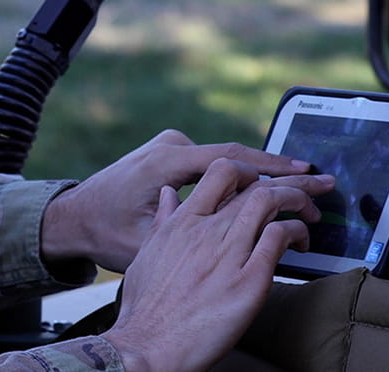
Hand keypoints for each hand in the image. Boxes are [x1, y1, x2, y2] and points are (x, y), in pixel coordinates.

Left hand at [41, 129, 326, 271]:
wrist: (70, 218)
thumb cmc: (103, 234)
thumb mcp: (146, 241)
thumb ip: (188, 229)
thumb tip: (233, 230)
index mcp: (168, 161)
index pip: (233, 162)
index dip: (274, 170)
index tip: (307, 175)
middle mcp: (171, 146)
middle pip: (237, 157)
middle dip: (280, 170)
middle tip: (319, 179)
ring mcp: (169, 147)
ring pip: (226, 161)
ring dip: (261, 173)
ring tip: (300, 184)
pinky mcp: (169, 155)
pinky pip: (212, 164)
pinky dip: (240, 175)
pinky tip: (264, 188)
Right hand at [101, 157, 328, 371]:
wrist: (147, 348)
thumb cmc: (145, 309)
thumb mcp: (146, 253)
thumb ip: (163, 220)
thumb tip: (169, 193)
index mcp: (183, 221)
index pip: (223, 171)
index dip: (251, 171)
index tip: (264, 183)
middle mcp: (206, 230)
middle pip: (257, 184)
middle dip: (291, 181)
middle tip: (312, 184)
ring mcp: (228, 254)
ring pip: (271, 201)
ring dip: (299, 200)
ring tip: (312, 212)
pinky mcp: (248, 282)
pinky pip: (279, 238)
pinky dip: (296, 232)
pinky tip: (301, 242)